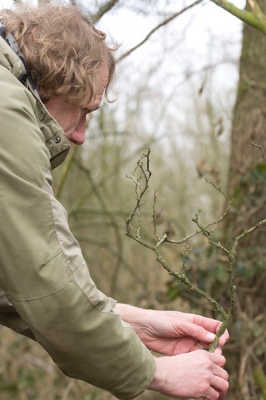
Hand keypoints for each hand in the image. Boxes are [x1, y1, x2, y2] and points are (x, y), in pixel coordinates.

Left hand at [114, 304, 228, 354]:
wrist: (143, 328)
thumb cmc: (160, 321)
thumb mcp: (179, 324)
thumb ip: (195, 331)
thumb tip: (213, 338)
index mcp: (194, 321)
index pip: (213, 326)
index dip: (221, 333)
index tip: (223, 340)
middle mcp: (193, 332)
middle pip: (211, 340)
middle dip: (217, 347)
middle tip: (216, 354)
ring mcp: (188, 343)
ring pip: (204, 350)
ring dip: (210, 355)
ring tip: (210, 361)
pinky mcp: (181, 353)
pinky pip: (195, 358)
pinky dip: (200, 362)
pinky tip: (202, 366)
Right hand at [149, 348, 228, 399]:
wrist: (162, 373)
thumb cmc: (170, 366)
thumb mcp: (187, 356)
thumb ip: (199, 361)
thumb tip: (206, 370)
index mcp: (203, 355)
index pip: (222, 360)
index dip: (219, 368)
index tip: (214, 374)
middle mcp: (207, 364)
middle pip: (225, 374)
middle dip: (220, 381)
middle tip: (215, 386)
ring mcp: (206, 377)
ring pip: (224, 386)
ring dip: (220, 391)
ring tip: (214, 394)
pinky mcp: (203, 389)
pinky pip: (215, 396)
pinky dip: (212, 398)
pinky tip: (205, 397)